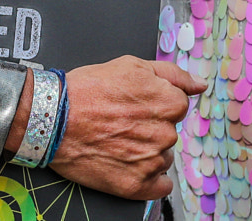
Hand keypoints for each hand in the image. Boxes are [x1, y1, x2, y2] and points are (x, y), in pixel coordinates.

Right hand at [47, 57, 203, 200]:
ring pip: (163, 157)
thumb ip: (173, 74)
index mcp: (170, 103)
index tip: (135, 106)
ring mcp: (152, 161)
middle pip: (169, 132)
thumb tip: (199, 85)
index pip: (177, 106)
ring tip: (117, 141)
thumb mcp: (132, 65)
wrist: (52, 118)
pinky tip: (128, 165)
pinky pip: (160, 187)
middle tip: (121, 123)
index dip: (154, 104)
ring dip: (147, 152)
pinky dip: (148, 179)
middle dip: (150, 128)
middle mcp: (166, 133)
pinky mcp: (137, 185)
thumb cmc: (87, 89)